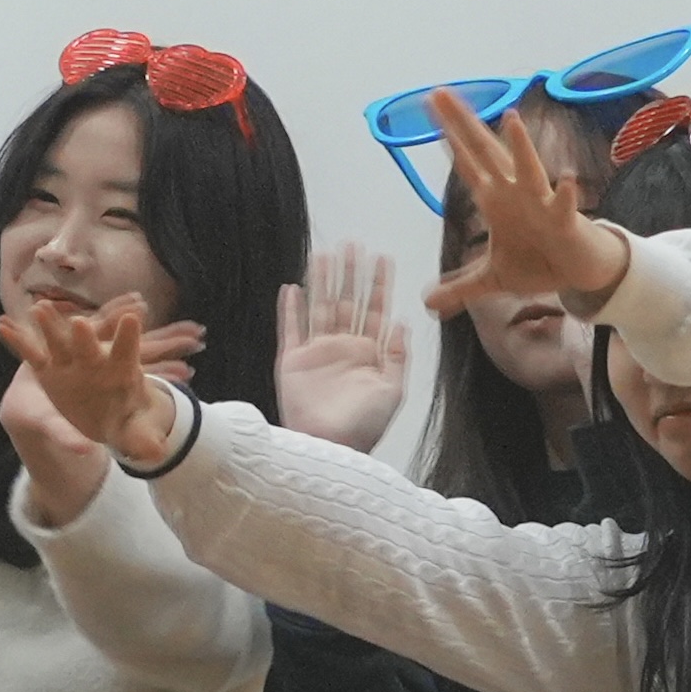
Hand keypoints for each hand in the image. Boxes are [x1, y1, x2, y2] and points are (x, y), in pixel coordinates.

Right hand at [0, 294, 189, 473]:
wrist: (96, 415)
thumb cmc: (116, 420)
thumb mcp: (126, 432)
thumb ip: (137, 439)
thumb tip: (156, 453)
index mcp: (119, 369)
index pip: (127, 350)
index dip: (128, 336)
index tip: (132, 317)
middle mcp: (94, 358)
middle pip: (90, 343)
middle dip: (85, 333)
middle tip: (79, 323)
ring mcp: (69, 359)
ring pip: (58, 339)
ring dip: (47, 325)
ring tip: (36, 309)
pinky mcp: (47, 365)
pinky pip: (31, 352)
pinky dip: (17, 339)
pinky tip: (1, 325)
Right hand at [272, 241, 411, 450]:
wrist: (330, 447)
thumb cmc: (364, 426)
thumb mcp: (393, 391)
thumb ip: (397, 356)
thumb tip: (401, 323)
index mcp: (368, 353)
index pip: (374, 310)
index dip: (378, 284)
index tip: (382, 258)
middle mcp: (342, 348)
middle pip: (346, 301)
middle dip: (350, 274)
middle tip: (352, 244)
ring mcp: (316, 353)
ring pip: (319, 307)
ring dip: (321, 281)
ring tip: (323, 254)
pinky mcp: (292, 362)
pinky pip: (290, 330)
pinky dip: (289, 310)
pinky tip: (292, 288)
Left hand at [417, 89, 629, 315]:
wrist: (579, 271)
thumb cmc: (538, 262)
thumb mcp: (492, 280)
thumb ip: (460, 288)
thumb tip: (429, 304)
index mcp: (496, 200)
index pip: (467, 163)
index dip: (449, 138)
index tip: (430, 106)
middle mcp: (515, 193)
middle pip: (485, 153)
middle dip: (464, 125)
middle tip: (441, 94)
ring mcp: (540, 204)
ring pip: (529, 171)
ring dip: (521, 148)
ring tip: (511, 118)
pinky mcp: (565, 223)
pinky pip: (566, 207)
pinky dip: (566, 196)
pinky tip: (568, 180)